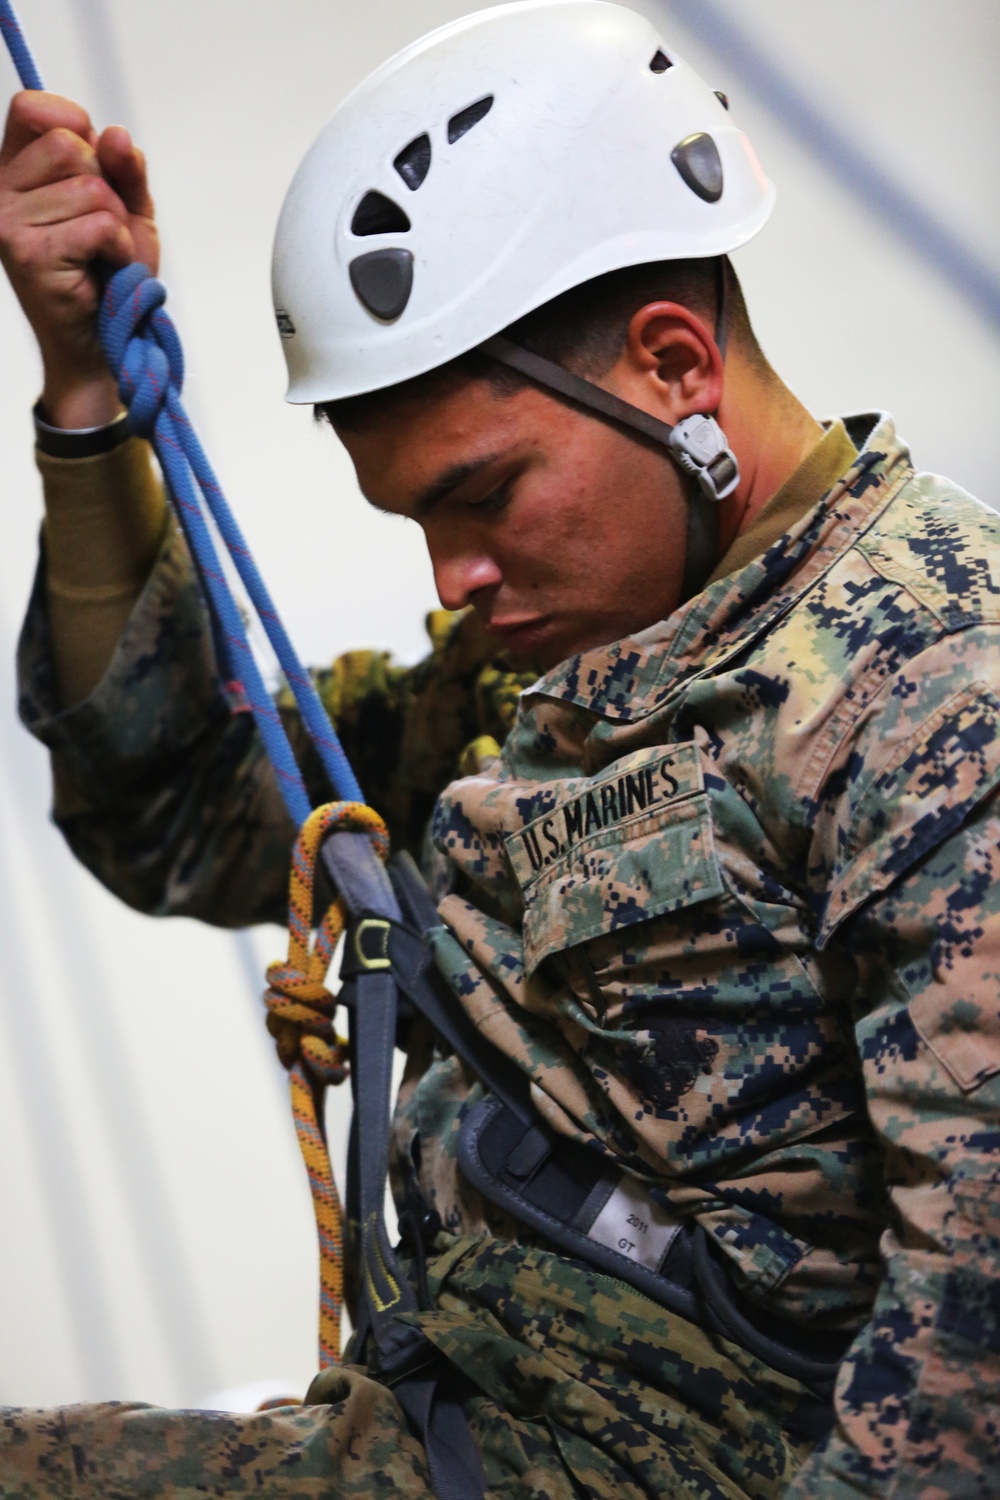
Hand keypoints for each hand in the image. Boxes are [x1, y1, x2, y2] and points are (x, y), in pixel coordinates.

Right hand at [0, 90, 158, 427]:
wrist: (108, 342)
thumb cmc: (112, 273)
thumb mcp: (128, 209)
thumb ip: (125, 168)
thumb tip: (115, 134)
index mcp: (14, 171)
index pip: (32, 109)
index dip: (75, 124)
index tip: (95, 164)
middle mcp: (1, 193)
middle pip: (70, 145)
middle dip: (107, 186)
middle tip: (103, 229)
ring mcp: (9, 224)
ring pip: (91, 189)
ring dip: (117, 225)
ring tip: (103, 256)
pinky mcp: (30, 256)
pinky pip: (99, 225)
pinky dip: (118, 248)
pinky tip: (105, 269)